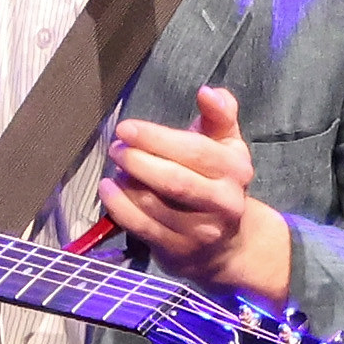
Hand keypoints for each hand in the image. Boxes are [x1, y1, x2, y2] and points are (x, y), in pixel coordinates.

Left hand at [100, 86, 291, 304]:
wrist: (228, 245)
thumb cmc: (217, 183)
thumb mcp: (226, 146)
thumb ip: (220, 114)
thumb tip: (209, 92)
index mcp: (235, 170)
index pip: (194, 150)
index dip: (156, 138)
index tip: (126, 128)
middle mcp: (223, 202)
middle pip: (174, 180)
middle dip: (138, 160)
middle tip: (116, 147)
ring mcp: (201, 230)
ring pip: (155, 204)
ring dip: (128, 183)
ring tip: (116, 168)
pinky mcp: (179, 251)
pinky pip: (143, 227)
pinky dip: (120, 207)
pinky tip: (109, 190)